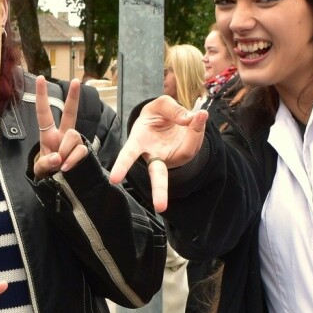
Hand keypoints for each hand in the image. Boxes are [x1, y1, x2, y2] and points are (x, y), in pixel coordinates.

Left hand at [31, 76, 89, 178]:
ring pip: (73, 136)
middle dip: (73, 97)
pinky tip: (66, 168)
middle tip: (75, 80)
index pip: (44, 113)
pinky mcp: (83, 150)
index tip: (40, 78)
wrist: (60, 185)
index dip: (42, 96)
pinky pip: (80, 150)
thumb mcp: (40, 170)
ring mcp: (74, 142)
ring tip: (60, 164)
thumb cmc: (48, 172)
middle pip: (69, 112)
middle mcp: (62, 134)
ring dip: (65, 150)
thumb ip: (45, 164)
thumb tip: (58, 157)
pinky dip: (72, 160)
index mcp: (48, 134)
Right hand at [107, 96, 207, 211]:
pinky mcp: (186, 155)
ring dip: (194, 134)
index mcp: (139, 142)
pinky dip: (199, 129)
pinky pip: (195, 144)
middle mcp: (155, 155)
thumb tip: (190, 119)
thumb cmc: (157, 115)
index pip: (129, 155)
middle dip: (159, 190)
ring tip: (198, 115)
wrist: (169, 119)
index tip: (114, 180)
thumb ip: (173, 109)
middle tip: (160, 207)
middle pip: (157, 175)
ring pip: (184, 154)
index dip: (122, 166)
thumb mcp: (160, 105)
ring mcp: (172, 158)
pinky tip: (199, 117)